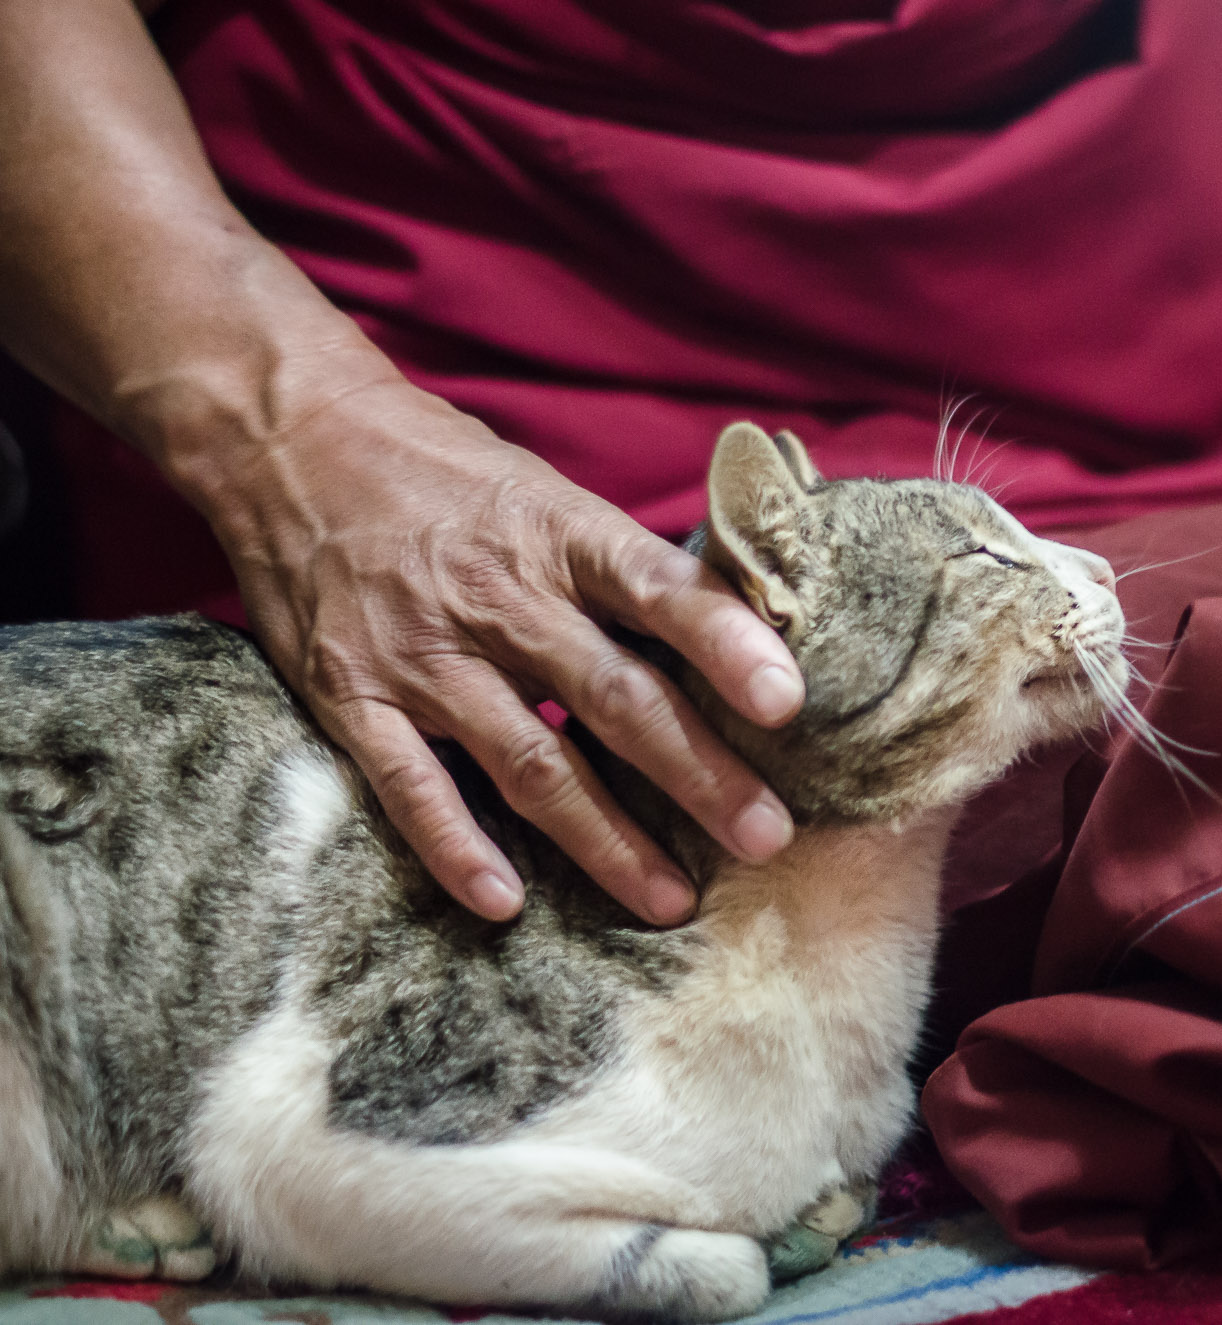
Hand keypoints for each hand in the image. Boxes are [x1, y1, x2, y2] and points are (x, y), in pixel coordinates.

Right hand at [203, 373, 801, 923]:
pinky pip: (412, 786)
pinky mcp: (353, 695)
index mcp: (562, 535)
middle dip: (697, 774)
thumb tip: (736, 635)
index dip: (726, 645)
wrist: (291, 436)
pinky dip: (459, 848)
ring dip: (605, 839)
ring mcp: (424, 653)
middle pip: (615, 698)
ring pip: (531, 761)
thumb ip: (624, 570)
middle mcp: (500, 597)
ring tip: (670, 898)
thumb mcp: (548, 494)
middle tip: (767, 837)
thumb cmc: (447, 472)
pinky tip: (506, 903)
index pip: (660, 589)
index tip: (786, 702)